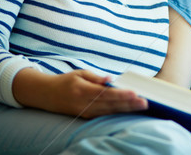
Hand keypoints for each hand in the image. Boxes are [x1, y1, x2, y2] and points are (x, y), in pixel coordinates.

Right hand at [13, 68, 147, 118]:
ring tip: (141, 106)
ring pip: (109, 112)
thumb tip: (110, 79)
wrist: (46, 95)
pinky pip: (104, 115)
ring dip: (126, 109)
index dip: (121, 94)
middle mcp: (85, 104)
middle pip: (110, 105)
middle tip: (145, 102)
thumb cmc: (66, 81)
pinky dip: (117, 113)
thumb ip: (96, 77)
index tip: (134, 93)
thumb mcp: (79, 73)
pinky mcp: (86, 116)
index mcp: (83, 91)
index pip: (106, 94)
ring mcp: (85, 112)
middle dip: (129, 104)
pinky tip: (129, 110)